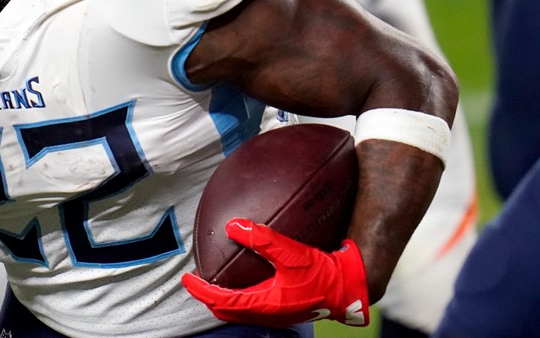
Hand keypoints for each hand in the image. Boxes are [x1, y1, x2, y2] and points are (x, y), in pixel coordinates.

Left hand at [181, 218, 368, 326]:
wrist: (351, 289)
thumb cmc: (324, 272)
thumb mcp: (293, 253)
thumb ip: (263, 240)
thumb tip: (233, 226)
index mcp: (265, 303)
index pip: (222, 301)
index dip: (201, 291)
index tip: (188, 279)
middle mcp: (268, 314)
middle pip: (228, 311)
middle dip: (210, 297)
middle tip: (199, 281)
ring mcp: (278, 314)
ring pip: (241, 312)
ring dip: (226, 298)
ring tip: (217, 280)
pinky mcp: (287, 310)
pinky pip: (255, 307)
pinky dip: (243, 296)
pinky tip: (250, 277)